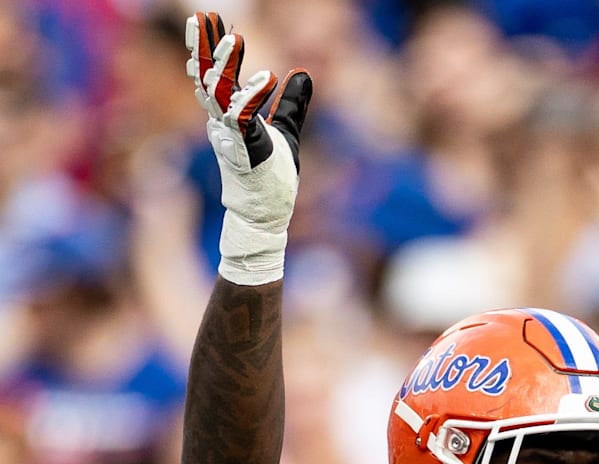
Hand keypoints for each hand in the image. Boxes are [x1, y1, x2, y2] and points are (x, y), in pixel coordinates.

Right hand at [187, 11, 311, 284]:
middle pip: (206, 77)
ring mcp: (232, 136)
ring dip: (226, 66)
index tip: (204, 18)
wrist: (265, 216)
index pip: (212, 73)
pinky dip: (254, 98)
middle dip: (203, 46)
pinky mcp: (246, 150)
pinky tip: (267, 78)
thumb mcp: (287, 132)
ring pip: (220, 94)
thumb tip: (303, 73)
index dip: (207, 46)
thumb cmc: (270, 177)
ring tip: (235, 39)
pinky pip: (246, 119)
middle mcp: (223, 122)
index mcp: (229, 114)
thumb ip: (292, 103)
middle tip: (202, 15)